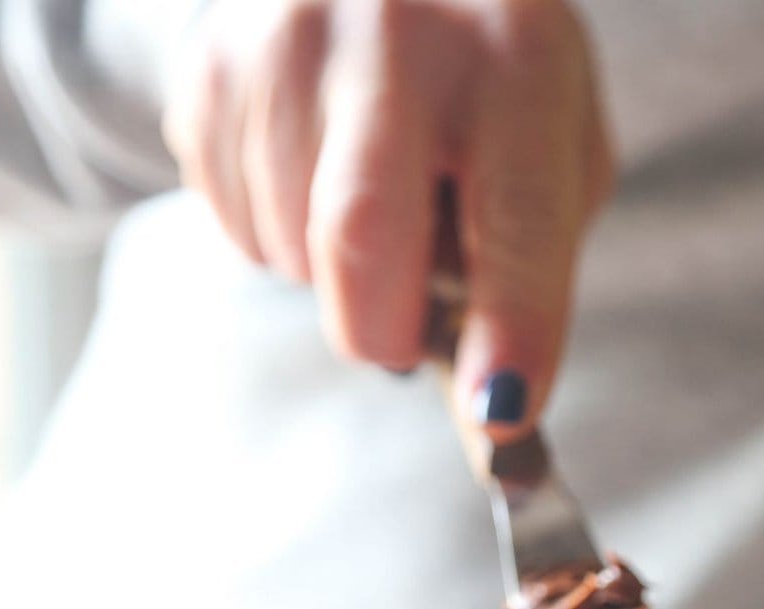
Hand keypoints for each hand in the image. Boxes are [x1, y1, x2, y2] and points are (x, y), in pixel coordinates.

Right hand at [164, 0, 613, 436]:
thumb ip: (529, 261)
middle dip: (382, 329)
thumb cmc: (479, 82)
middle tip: (402, 334)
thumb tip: (494, 405)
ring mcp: (287, 40)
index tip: (499, 415)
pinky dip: (282, 237)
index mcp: (513, 53)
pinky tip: (311, 173)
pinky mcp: (214, 71)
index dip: (510, 328)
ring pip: (293, 252)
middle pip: (361, 238)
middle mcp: (396, 29)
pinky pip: (240, 228)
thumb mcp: (549, 143)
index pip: (514, 217)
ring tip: (365, 199)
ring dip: (332, 275)